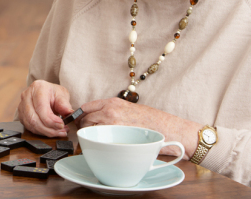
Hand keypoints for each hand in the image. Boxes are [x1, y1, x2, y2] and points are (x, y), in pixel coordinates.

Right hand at [17, 80, 73, 136]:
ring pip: (31, 125)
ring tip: (58, 132)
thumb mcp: (62, 94)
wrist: (46, 93)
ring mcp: (22, 105)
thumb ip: (65, 104)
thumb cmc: (53, 93)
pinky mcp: (21, 114)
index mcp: (38, 88)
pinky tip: (50, 130)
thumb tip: (69, 113)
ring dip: (46, 132)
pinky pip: (29, 127)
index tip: (62, 125)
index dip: (51, 120)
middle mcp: (27, 95)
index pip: (41, 108)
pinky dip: (41, 132)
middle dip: (49, 129)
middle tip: (61, 131)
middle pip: (34, 119)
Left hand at [79, 98, 200, 158]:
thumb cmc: (152, 121)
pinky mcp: (116, 136)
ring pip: (88, 129)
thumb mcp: (130, 109)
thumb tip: (97, 119)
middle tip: (86, 134)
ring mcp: (112, 123)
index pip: (86, 107)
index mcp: (112, 102)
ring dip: (88, 135)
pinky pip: (97, 140)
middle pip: (84, 119)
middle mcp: (109, 111)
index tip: (80, 122)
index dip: (81, 116)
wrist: (170, 130)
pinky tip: (101, 147)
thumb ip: (113, 112)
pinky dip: (95, 143)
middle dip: (83, 126)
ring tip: (94, 141)